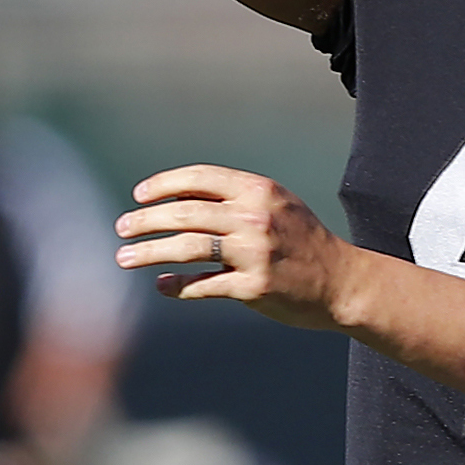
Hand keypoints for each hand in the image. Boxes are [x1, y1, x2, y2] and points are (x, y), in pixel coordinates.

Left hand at [116, 166, 354, 328]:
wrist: (342, 281)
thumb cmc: (301, 241)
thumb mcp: (275, 207)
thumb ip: (231, 200)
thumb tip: (173, 199)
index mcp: (260, 191)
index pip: (200, 178)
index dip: (163, 185)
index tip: (139, 196)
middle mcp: (256, 218)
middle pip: (184, 213)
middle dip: (144, 220)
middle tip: (121, 227)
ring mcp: (255, 253)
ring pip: (186, 248)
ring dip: (148, 252)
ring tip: (124, 257)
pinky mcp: (253, 287)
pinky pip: (203, 285)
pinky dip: (177, 286)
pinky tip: (162, 286)